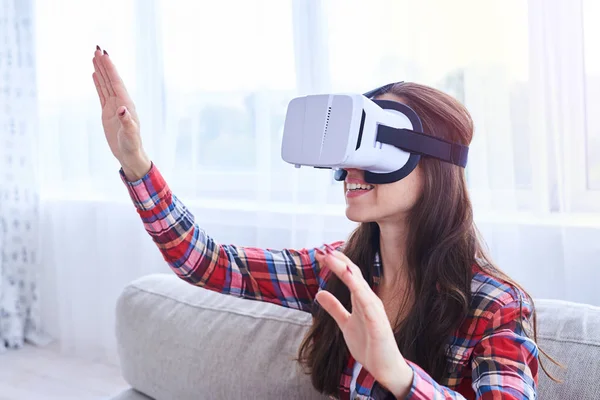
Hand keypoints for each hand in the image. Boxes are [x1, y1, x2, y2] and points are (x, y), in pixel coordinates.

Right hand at [92, 46, 149, 179]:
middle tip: (97, 48)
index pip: (117, 83)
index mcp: (127, 105)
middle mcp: (121, 102)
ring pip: (106, 84)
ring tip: (94, 56)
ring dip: (100, 70)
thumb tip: (122, 109)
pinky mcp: (108, 112)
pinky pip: (102, 94)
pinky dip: (98, 83)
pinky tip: (95, 74)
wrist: (129, 154)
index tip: (104, 55)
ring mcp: (114, 106)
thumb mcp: (130, 135)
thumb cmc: (132, 146)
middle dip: (104, 64)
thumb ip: (127, 122)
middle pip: (111, 79)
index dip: (110, 69)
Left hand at [315, 247, 413, 397]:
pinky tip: (349, 276)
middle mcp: (369, 300)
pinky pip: (366, 301)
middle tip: (322, 249)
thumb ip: (334, 308)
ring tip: (331, 257)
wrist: (385, 368)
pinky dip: (357, 287)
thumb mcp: (345, 324)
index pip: (349, 275)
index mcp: (362, 300)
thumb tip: (319, 293)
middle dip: (338, 261)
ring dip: (345, 269)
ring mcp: (375, 309)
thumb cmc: (369, 345)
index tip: (320, 253)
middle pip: (354, 274)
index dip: (336, 263)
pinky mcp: (377, 321)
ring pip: (359, 283)